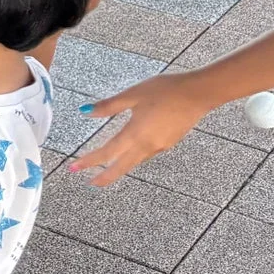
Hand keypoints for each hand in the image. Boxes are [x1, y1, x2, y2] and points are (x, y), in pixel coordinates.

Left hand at [67, 71, 212, 186]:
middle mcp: (147, 145)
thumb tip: (86, 112)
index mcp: (135, 134)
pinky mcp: (170, 143)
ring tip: (108, 169)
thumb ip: (109, 106)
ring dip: (120, 167)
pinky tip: (131, 152)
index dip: (89, 161)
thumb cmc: (166, 90)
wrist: (199, 94)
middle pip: (122, 167)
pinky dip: (134, 157)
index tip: (74, 168)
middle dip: (105, 177)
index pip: (107, 153)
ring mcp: (160, 146)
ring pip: (135, 162)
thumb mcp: (133, 94)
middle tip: (91, 183)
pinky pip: (147, 154)